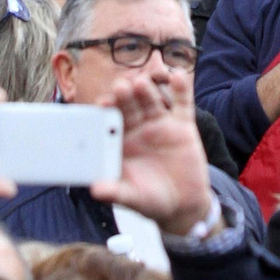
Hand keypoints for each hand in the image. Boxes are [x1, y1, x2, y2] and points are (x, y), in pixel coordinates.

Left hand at [90, 72, 212, 237]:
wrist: (184, 204)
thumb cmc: (152, 200)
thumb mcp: (133, 198)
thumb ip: (116, 192)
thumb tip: (95, 190)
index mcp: (121, 143)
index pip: (111, 122)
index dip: (107, 112)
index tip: (102, 104)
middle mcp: (138, 128)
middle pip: (130, 106)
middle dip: (124, 97)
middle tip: (120, 88)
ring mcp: (160, 124)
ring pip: (151, 101)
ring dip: (147, 90)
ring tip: (141, 83)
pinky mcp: (182, 125)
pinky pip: (182, 104)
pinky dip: (181, 89)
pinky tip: (178, 75)